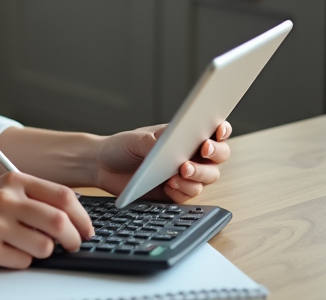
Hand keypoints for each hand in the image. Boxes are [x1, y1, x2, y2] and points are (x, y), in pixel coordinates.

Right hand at [0, 172, 93, 268]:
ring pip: (45, 247)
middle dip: (74, 239)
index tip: (87, 229)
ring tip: (29, 248)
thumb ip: (31, 197)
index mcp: (13, 182)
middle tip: (74, 246)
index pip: (63, 196)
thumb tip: (71, 217)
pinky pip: (22, 263)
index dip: (82, 216)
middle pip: (60, 222)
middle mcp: (6, 201)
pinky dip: (21, 262)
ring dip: (45, 253)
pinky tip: (5, 253)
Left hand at [93, 121, 231, 203]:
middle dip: (215, 153)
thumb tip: (170, 143)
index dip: (222, 130)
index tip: (218, 130)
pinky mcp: (176, 194)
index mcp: (184, 136)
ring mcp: (185, 176)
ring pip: (208, 177)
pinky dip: (183, 190)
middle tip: (203, 150)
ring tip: (180, 171)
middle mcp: (190, 155)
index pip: (213, 131)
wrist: (104, 167)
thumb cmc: (122, 146)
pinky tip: (170, 185)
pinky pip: (190, 195)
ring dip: (199, 174)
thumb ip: (154, 141)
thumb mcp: (135, 139)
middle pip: (218, 156)